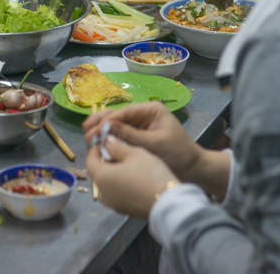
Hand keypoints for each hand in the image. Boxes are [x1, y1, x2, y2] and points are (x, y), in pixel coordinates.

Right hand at [83, 102, 200, 180]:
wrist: (193, 169)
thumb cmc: (178, 154)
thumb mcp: (154, 144)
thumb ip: (130, 135)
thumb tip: (107, 127)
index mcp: (151, 110)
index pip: (125, 112)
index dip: (107, 121)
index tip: (92, 129)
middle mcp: (144, 114)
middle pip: (118, 115)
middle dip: (101, 122)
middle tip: (85, 130)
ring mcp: (140, 125)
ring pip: (117, 124)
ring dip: (103, 130)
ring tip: (87, 136)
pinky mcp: (138, 137)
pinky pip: (121, 135)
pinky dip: (110, 139)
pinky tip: (98, 142)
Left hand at [86, 134, 178, 218]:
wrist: (167, 203)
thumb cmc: (149, 175)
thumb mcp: (135, 153)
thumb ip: (117, 146)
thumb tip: (106, 142)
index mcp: (101, 177)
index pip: (90, 160)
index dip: (96, 148)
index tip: (106, 141)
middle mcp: (102, 193)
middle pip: (98, 173)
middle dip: (105, 160)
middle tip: (119, 150)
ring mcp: (113, 204)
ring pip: (107, 184)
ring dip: (113, 173)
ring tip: (129, 164)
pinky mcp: (124, 210)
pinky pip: (116, 193)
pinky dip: (120, 184)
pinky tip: (135, 179)